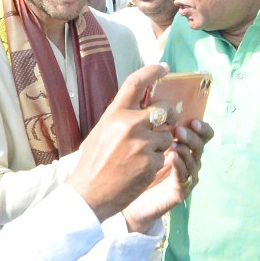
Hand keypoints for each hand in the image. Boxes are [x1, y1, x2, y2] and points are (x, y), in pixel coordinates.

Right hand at [68, 63, 174, 220]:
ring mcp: (142, 143)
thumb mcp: (101, 131)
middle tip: (166, 122)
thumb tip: (141, 107)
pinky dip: (156, 162)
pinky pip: (164, 156)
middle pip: (165, 108)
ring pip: (168, 135)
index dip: (152, 71)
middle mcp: (130, 124)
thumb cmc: (93, 162)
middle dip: (169, 115)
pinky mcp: (151, 162)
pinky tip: (140, 169)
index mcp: (115, 113)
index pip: (136, 83)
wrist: (89, 193)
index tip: (165, 67)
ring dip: (161, 144)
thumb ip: (121, 117)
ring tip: (142, 155)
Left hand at [123, 118, 212, 231]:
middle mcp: (189, 159)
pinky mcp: (179, 190)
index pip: (201, 132)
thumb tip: (147, 98)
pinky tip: (171, 158)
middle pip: (201, 144)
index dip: (201, 126)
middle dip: (192, 136)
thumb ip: (149, 123)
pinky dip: (180, 166)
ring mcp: (186, 175)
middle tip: (179, 130)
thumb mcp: (140, 141)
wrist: (125, 198)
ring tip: (173, 145)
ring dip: (186, 150)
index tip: (192, 120)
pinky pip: (184, 177)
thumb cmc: (133, 166)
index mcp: (183, 145)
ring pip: (194, 160)